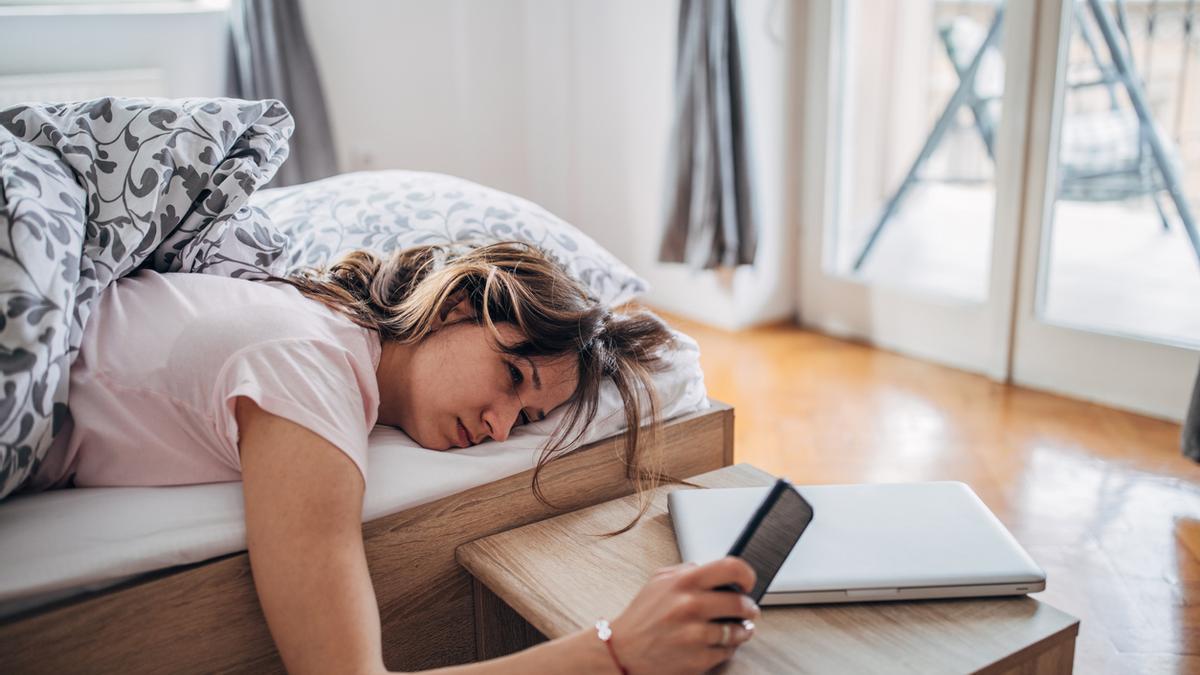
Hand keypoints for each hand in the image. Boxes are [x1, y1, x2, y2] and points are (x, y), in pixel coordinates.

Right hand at [608, 557, 759, 674]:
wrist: (622, 652)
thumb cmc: (641, 617)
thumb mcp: (658, 582)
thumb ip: (685, 571)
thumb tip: (713, 569)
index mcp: (683, 582)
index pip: (731, 568)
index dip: (747, 575)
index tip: (748, 583)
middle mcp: (690, 606)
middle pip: (741, 603)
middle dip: (749, 608)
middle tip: (748, 610)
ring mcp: (695, 634)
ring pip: (738, 631)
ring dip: (741, 630)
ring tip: (736, 628)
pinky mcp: (698, 659)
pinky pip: (727, 651)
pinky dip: (726, 648)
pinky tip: (718, 643)